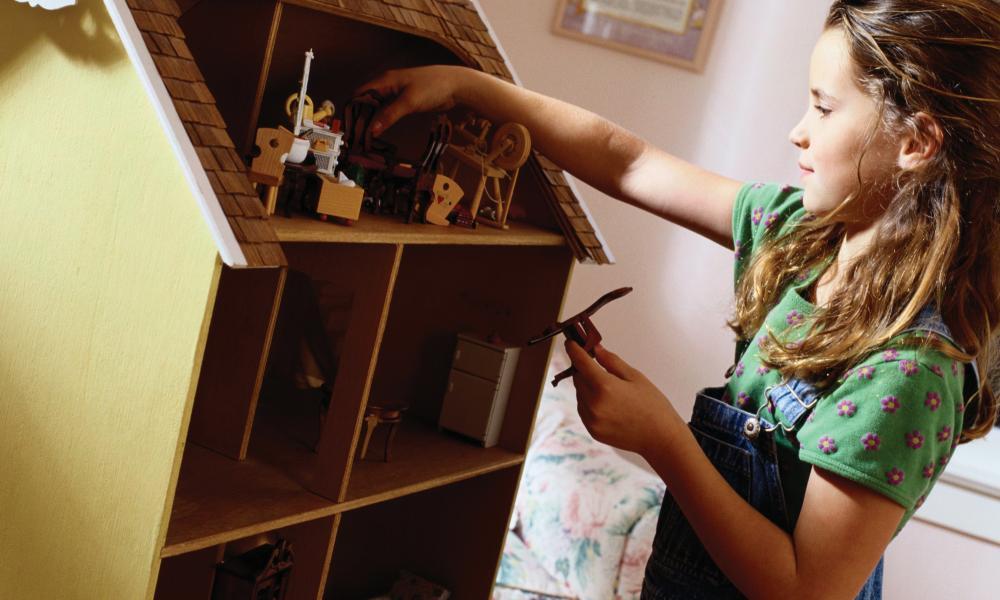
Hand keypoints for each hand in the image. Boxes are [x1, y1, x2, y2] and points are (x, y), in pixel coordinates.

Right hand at [354, 65, 475, 135]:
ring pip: (375, 109)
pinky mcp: (404, 102)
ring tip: (363, 139)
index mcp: (384, 81)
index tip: (349, 128)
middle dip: (358, 120)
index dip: (351, 111)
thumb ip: (389, 115)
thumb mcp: (409, 102)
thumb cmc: (433, 86)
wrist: (456, 85)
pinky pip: (386, 112)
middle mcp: (386, 86)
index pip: (358, 95)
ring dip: (369, 122)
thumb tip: (372, 130)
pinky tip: (378, 133)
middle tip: (354, 138)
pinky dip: (380, 122)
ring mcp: (395, 94)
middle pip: (364, 103)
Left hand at [565, 340, 683, 456]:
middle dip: (585, 370)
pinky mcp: (592, 430)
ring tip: (611, 392)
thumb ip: (611, 361)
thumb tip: (595, 349)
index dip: (574, 350)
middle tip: (598, 367)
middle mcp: (593, 404)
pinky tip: (609, 404)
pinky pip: (584, 410)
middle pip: (578, 378)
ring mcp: (591, 419)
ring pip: (580, 394)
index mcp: (604, 386)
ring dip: (587, 388)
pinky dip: (590, 403)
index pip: (580, 362)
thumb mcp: (635, 377)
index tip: (570, 343)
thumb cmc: (653, 405)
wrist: (660, 438)